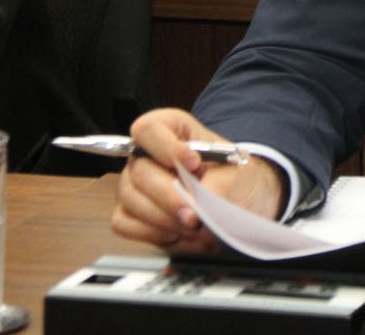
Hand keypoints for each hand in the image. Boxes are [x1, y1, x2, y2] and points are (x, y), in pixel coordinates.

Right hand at [111, 107, 286, 254]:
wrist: (239, 205)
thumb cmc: (235, 180)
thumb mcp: (237, 175)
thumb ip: (217, 186)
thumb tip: (194, 207)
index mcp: (173, 130)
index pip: (148, 129)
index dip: (166, 147)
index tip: (193, 164)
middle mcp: (147, 155)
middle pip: (139, 171)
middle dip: (168, 197)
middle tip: (194, 216)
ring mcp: (134, 184)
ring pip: (131, 200)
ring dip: (164, 220)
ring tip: (195, 228)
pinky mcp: (130, 212)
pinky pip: (125, 224)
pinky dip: (153, 234)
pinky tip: (179, 235)